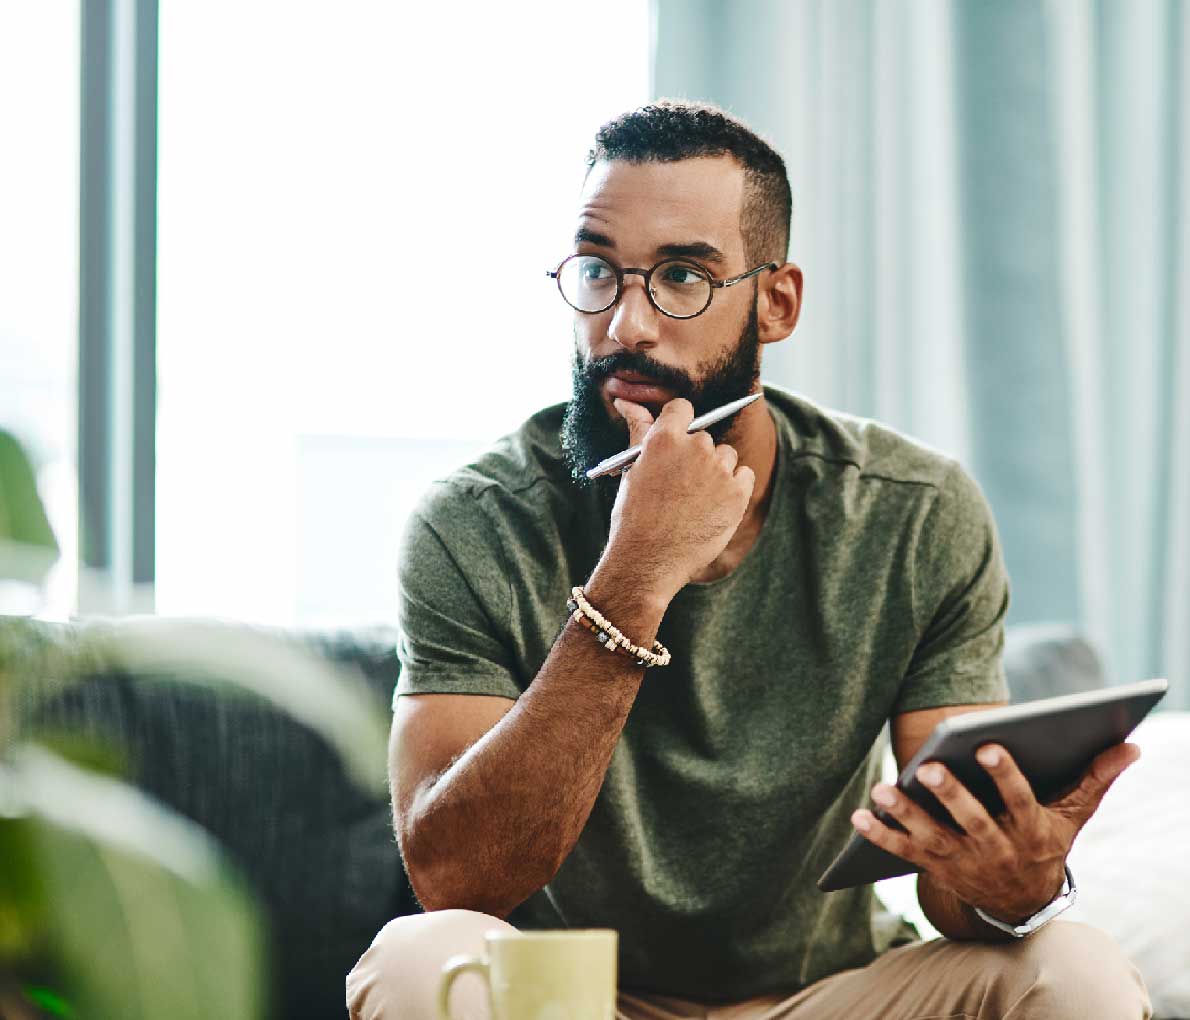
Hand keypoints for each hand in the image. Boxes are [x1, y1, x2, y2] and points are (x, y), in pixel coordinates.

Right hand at [603, 397, 754, 600]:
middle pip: (704, 438)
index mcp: (664, 439)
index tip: (677, 443)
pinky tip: (714, 506)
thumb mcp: (633, 470)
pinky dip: (734, 487)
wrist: (648, 561)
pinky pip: (745, 475)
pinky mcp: (738, 492)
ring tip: (696, 501)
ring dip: (715, 472)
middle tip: (680, 486)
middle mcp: (695, 448)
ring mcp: (719, 470)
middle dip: (695, 457)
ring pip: (726, 456)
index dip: (679, 425)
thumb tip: (626, 400)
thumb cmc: (634, 517)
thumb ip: (638, 430)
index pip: (682, 408)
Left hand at [851, 740, 1140, 922]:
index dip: (1005, 776)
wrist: (1022, 903)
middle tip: (930, 766)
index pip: (1019, 802)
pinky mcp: (935, 868)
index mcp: (1029, 832)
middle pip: (972, 822)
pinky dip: (880, 835)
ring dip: (906, 814)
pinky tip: (858, 815)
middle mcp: (995, 849)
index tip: (988, 744)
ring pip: (932, 838)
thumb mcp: (1072, 816)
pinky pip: (903, 853)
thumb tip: (1130, 744)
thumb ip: (1094, 778)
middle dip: (951, 796)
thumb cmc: (1044, 841)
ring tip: (883, 788)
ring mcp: (962, 861)